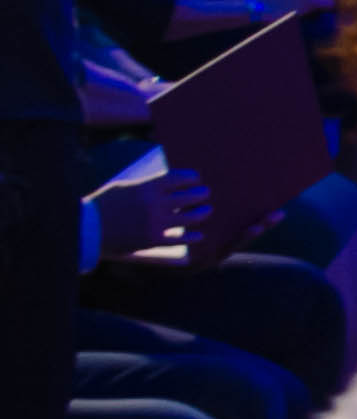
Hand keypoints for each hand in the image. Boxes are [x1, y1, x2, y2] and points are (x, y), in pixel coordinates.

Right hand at [91, 161, 212, 265]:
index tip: (196, 178)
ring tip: (206, 210)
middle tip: (205, 193)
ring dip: (202, 213)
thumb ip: (146, 184)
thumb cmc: (102, 205)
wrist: (86, 229)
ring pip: (190, 217)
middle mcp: (155, 204)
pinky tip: (199, 235)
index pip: (179, 178)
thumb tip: (166, 181)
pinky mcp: (153, 240)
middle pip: (189, 197)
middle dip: (201, 194)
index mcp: (146, 187)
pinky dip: (192, 237)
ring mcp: (155, 223)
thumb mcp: (123, 187)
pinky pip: (180, 239)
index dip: (192, 178)